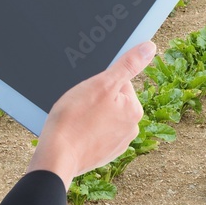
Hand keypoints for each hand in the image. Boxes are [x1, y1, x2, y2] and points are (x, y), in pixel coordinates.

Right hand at [26, 41, 157, 191]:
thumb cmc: (75, 120)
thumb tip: (149, 48)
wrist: (57, 157)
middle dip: (95, 100)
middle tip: (79, 107)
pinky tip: (75, 132)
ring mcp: (117, 144)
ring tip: (76, 120)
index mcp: (134, 110)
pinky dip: (85, 131)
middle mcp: (131, 128)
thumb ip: (127, 65)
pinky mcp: (103, 154)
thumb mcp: (102, 84)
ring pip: (101, 118)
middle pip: (111, 101)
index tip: (87, 93)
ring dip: (89, 115)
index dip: (99, 83)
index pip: (119, 82)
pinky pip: (95, 134)